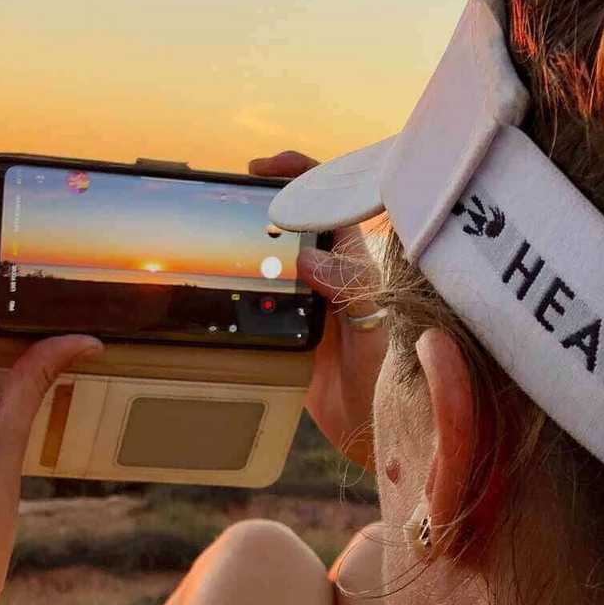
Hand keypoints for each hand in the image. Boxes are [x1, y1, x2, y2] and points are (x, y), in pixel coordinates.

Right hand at [250, 150, 387, 471]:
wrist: (375, 436)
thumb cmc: (388, 381)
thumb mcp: (373, 331)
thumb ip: (348, 290)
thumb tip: (308, 259)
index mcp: (356, 264)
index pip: (332, 202)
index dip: (301, 175)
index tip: (263, 168)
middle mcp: (330, 277)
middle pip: (295, 224)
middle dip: (262, 205)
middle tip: (227, 201)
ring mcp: (307, 304)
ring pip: (273, 259)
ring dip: (247, 246)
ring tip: (215, 239)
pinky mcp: (287, 334)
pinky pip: (260, 300)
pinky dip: (239, 287)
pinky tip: (218, 287)